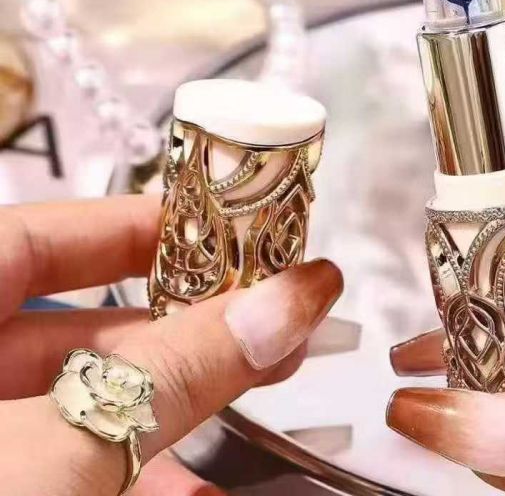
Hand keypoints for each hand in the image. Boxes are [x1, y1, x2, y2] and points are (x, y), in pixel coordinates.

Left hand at [0, 195, 342, 495]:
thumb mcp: (53, 446)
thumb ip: (170, 374)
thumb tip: (284, 305)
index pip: (37, 239)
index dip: (133, 226)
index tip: (221, 230)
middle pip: (76, 328)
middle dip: (182, 329)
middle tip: (265, 317)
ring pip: (83, 409)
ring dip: (174, 413)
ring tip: (258, 401)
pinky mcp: (8, 484)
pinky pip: (71, 469)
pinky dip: (138, 474)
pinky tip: (199, 486)